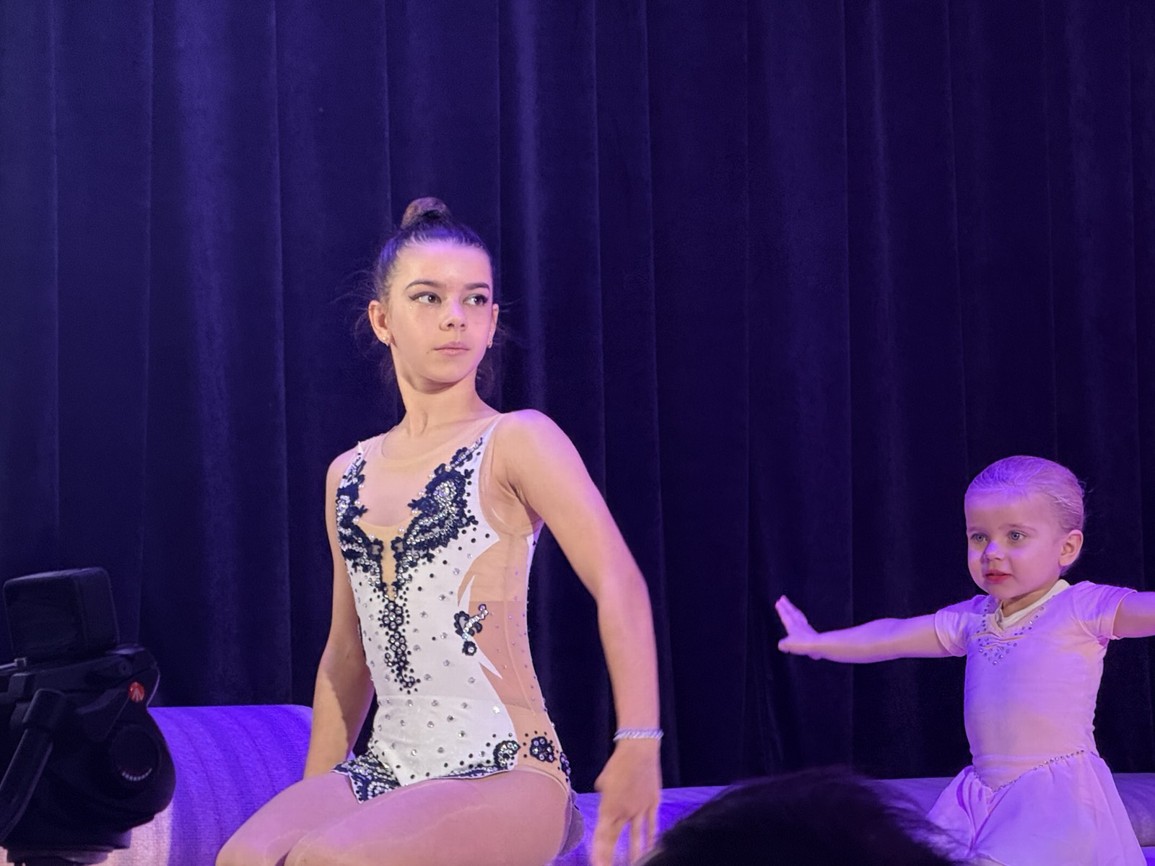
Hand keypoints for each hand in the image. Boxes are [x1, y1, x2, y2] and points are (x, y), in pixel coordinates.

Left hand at [591, 740, 661, 865]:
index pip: (602, 836)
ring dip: (635, 854)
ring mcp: (640, 809)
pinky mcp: (653, 804)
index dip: (599, 853)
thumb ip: (603, 796)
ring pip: (637, 838)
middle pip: (617, 840)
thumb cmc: (617, 764)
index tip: (597, 865)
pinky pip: (652, 825)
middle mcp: (624, 812)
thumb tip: (605, 800)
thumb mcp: (602, 781)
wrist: (638, 751)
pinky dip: (652, 838)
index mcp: (608, 807)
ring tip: (634, 865)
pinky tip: (651, 849)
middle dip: (612, 858)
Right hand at [775, 595, 824, 658]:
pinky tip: (803, 622)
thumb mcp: (788, 645)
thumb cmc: (802, 643)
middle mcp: (799, 624)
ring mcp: (806, 628)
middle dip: (787, 605)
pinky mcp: (812, 633)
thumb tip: (781, 646)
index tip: (778, 601)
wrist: (818, 644)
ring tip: (793, 608)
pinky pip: (805, 623)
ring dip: (794, 610)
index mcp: (792, 625)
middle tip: (783, 598)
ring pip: (799, 616)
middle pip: (792, 612)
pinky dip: (801, 620)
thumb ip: (782, 644)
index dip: (781, 609)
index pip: (785, 615)